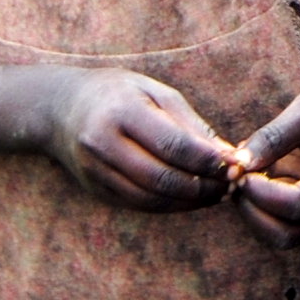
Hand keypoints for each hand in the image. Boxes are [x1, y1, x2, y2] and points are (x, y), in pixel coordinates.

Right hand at [43, 69, 245, 211]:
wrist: (61, 108)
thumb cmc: (119, 93)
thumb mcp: (156, 92)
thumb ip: (191, 125)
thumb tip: (229, 156)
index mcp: (121, 111)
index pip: (172, 144)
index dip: (208, 160)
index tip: (237, 165)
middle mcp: (102, 143)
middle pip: (162, 178)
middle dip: (203, 186)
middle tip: (232, 184)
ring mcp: (95, 170)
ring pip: (151, 199)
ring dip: (190, 202)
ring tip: (218, 193)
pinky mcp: (95, 190)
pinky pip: (139, 205)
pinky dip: (171, 206)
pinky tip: (192, 198)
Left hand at [235, 82, 299, 246]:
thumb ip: (274, 137)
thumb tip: (238, 163)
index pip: (296, 205)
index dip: (262, 192)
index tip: (240, 171)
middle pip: (285, 234)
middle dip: (251, 209)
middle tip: (235, 178)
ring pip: (280, 232)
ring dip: (253, 208)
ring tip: (242, 173)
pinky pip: (279, 217)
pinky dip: (260, 200)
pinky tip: (256, 168)